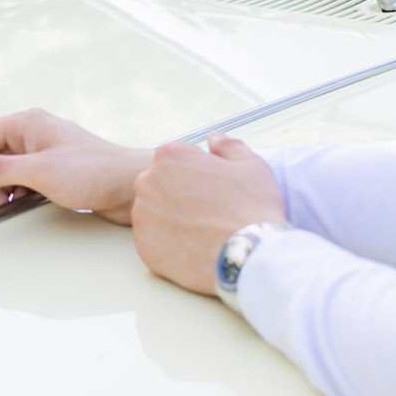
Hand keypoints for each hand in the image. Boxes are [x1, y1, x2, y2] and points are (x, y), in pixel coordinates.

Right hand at [0, 107, 148, 221]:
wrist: (132, 186)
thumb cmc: (93, 172)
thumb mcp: (39, 172)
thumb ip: (0, 170)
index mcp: (28, 123)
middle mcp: (34, 133)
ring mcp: (44, 151)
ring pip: (5, 167)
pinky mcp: (54, 169)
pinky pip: (22, 177)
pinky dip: (13, 191)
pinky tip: (10, 205)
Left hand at [132, 133, 287, 294]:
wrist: (249, 258)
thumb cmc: (253, 208)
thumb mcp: (251, 166)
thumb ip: (228, 147)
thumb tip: (214, 137)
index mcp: (170, 156)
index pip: (176, 160)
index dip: (197, 175)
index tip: (213, 190)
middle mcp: (147, 182)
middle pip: (160, 185)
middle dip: (180, 196)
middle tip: (208, 213)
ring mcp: (142, 215)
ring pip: (154, 213)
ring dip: (171, 220)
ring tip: (202, 233)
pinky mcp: (143, 246)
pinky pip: (153, 241)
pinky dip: (168, 245)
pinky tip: (193, 249)